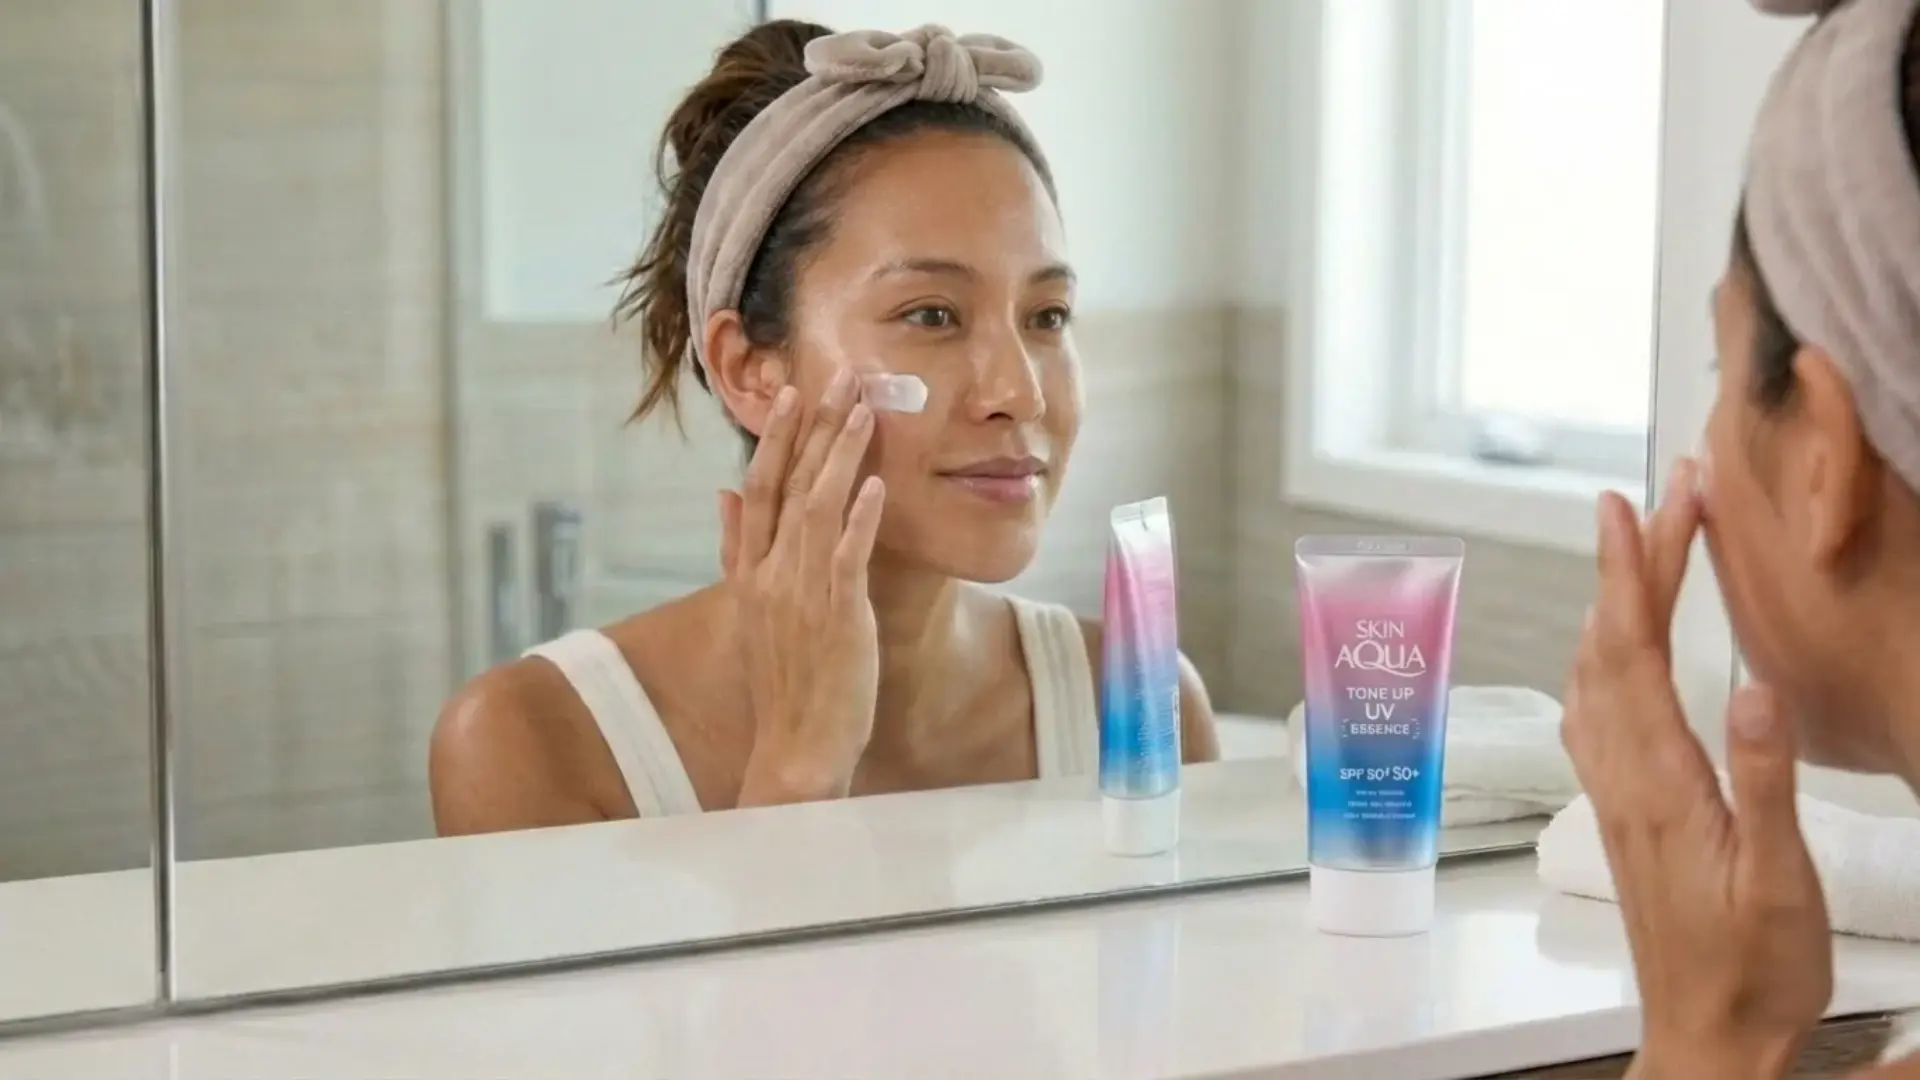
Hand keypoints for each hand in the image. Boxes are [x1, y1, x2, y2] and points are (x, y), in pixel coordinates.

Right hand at [718, 370, 886, 804]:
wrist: (794, 746)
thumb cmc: (784, 680)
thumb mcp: (752, 608)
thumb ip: (737, 547)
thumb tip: (722, 494)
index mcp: (751, 571)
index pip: (759, 489)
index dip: (776, 439)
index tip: (793, 392)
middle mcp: (771, 574)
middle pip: (790, 485)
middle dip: (815, 427)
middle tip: (840, 377)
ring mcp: (802, 593)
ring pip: (819, 508)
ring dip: (841, 455)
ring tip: (865, 410)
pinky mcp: (837, 616)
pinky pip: (847, 556)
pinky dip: (860, 518)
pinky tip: (876, 483)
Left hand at [1562, 460, 1832, 1079]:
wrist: (1706, 1036)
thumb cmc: (1751, 969)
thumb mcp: (1776, 878)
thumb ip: (1764, 782)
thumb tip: (1754, 688)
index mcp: (1660, 781)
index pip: (1637, 651)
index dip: (1636, 571)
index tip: (1638, 506)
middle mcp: (1622, 776)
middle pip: (1613, 647)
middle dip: (1631, 565)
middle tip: (1656, 498)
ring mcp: (1615, 793)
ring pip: (1597, 675)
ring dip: (1615, 604)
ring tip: (1637, 549)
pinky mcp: (1622, 812)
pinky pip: (1596, 713)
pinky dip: (1605, 658)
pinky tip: (1611, 655)